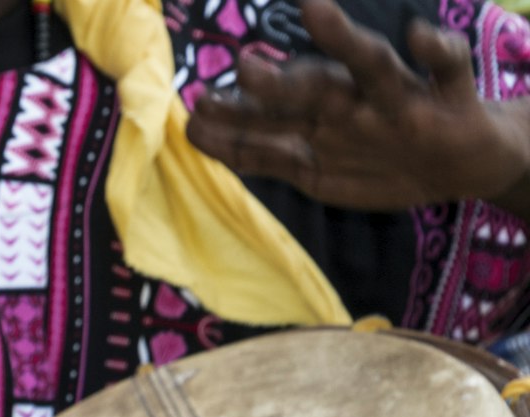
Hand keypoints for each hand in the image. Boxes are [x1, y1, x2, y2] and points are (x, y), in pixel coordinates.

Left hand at [186, 0, 529, 211]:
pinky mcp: (445, 99)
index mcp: (323, 111)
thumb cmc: (378, 149)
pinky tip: (420, 33)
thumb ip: (261, 145)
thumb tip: (198, 128)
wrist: (460, 161)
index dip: (235, 106)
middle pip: (311, 88)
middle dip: (277, 82)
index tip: (198, 102)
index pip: (272, 108)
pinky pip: (447, 64)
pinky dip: (437, 47)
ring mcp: (401, 97)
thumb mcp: (320, 156)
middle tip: (242, 66)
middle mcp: (355, 100)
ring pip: (371, 64)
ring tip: (317, 8)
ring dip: (344, 38)